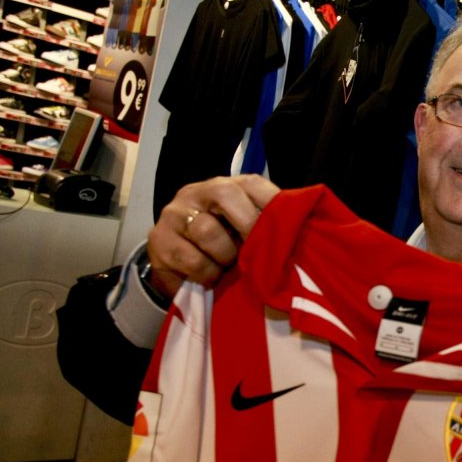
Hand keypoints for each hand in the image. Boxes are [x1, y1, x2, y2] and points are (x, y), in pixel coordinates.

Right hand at [146, 175, 278, 297]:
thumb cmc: (222, 244)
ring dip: (224, 256)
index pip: (253, 183)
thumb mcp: (244, 230)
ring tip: (227, 268)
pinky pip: (190, 259)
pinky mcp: (158, 240)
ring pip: (207, 230)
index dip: (271, 204)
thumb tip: (302, 231)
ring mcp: (174, 214)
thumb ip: (266, 224)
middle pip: (225, 194)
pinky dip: (206, 274)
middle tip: (254, 253)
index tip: (284, 230)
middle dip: (247, 226)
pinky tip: (210, 278)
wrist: (177, 262)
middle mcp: (197, 192)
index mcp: (226, 186)